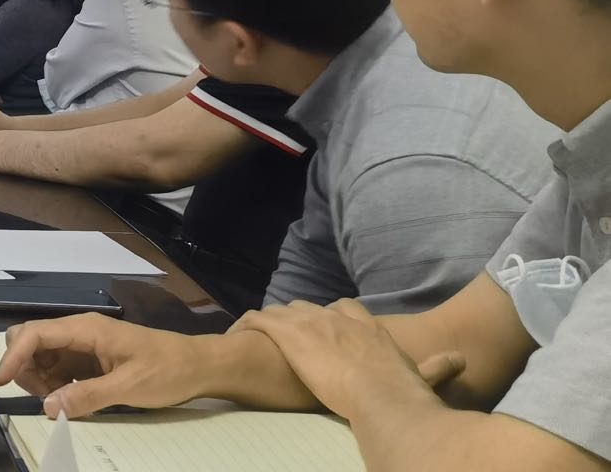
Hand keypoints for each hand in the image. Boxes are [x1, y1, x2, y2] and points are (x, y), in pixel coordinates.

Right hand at [0, 314, 211, 417]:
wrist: (198, 365)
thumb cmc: (168, 369)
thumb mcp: (130, 386)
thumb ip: (88, 396)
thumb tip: (49, 407)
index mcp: (86, 329)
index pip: (35, 333)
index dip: (13, 355)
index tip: (1, 381)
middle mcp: (79, 333)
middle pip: (31, 340)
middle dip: (23, 367)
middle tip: (41, 397)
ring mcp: (83, 346)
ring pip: (41, 356)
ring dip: (38, 379)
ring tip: (60, 401)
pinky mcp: (89, 361)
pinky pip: (58, 368)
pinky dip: (53, 384)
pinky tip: (69, 399)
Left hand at [235, 300, 461, 421]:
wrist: (381, 393)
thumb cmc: (402, 393)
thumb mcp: (420, 376)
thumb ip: (437, 367)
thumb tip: (463, 361)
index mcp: (366, 329)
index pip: (345, 309)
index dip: (332, 316)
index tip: (325, 326)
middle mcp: (337, 319)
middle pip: (309, 307)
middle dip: (298, 318)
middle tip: (287, 334)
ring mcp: (311, 323)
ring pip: (283, 312)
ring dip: (272, 322)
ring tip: (259, 334)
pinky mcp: (289, 334)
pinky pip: (259, 321)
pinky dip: (247, 324)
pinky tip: (238, 332)